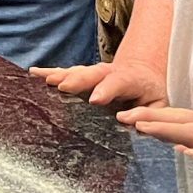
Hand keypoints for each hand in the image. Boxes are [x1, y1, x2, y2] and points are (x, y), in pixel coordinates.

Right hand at [32, 58, 168, 110]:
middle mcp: (110, 73)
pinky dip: (50, 73)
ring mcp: (94, 73)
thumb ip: (148, 113)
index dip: (107, 89)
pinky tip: (34, 73)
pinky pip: (66, 74)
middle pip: (94, 73)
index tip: (95, 99)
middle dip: (78, 79)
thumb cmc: (150, 96)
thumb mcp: (158, 106)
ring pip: (78, 72)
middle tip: (63, 86)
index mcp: (132, 81)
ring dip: (61, 75)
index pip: (119, 82)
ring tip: (44, 79)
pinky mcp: (82, 76)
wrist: (143, 74)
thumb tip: (129, 120)